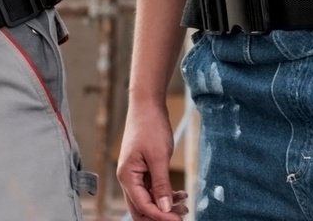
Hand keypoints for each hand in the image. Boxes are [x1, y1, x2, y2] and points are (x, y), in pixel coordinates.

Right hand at [116, 103, 189, 219]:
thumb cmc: (150, 126)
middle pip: (141, 209)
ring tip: (185, 205)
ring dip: (165, 206)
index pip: (143, 206)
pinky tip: (180, 194)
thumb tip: (164, 208)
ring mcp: (135, 174)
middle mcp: (128, 179)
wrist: (147, 105)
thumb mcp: (159, 156)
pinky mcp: (143, 169)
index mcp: (127, 177)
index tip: (179, 219)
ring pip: (148, 200)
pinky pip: (152, 189)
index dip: (161, 216)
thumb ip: (161, 184)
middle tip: (181, 216)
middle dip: (160, 215)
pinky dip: (165, 194)